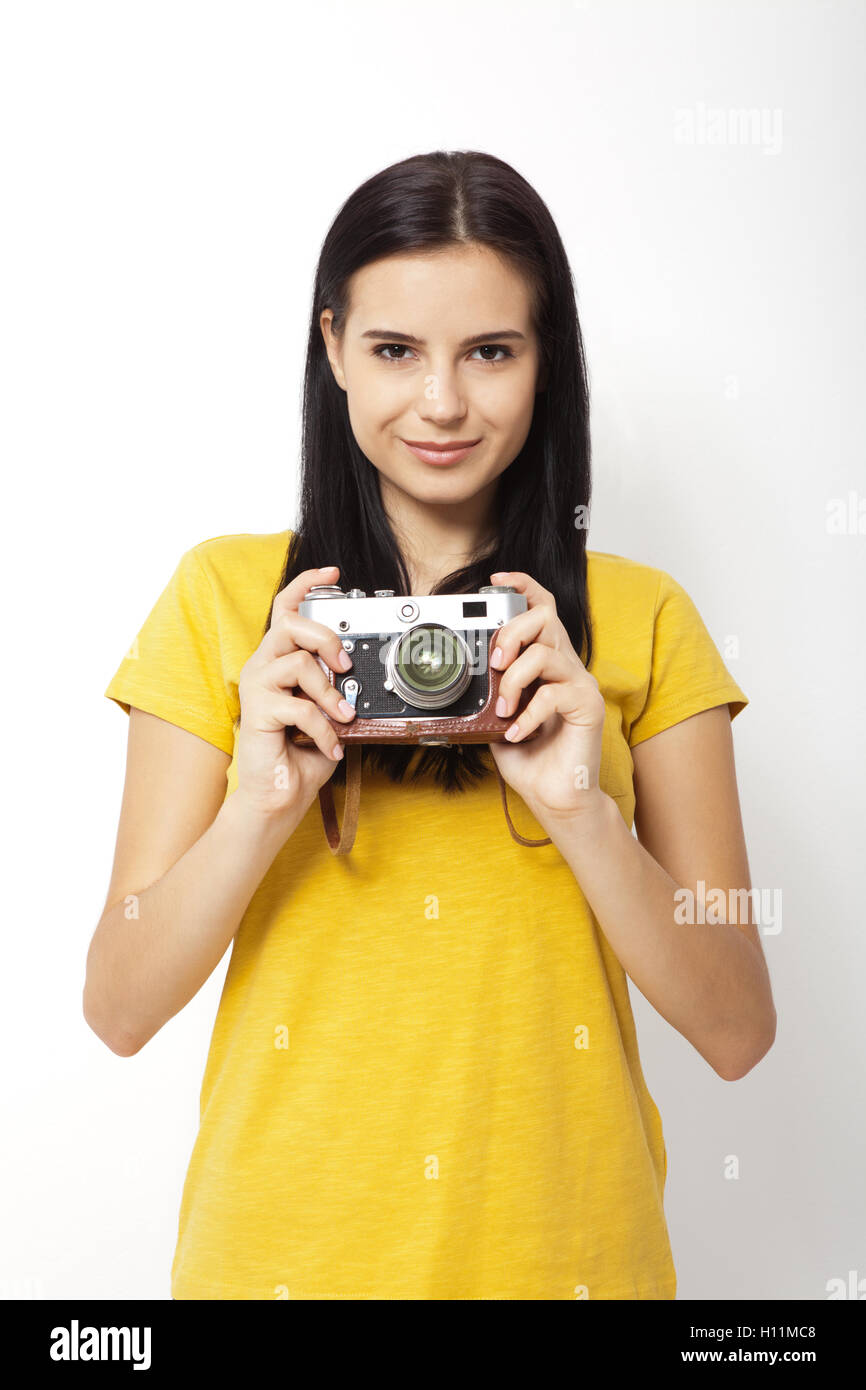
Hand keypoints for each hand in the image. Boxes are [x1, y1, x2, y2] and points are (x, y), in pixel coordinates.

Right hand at [234, 565, 356, 820]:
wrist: (278, 796)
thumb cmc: (300, 755)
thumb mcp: (327, 713)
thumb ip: (335, 688)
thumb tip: (358, 673)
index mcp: (278, 661)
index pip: (286, 610)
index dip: (306, 585)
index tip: (333, 573)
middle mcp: (262, 668)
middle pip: (289, 625)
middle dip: (325, 638)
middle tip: (344, 665)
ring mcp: (256, 688)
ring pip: (297, 663)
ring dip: (330, 693)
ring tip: (343, 718)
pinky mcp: (256, 712)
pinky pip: (299, 707)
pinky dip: (323, 729)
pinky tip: (329, 746)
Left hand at [486, 570, 607, 822]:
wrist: (555, 796)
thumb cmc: (530, 758)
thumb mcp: (498, 718)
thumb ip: (489, 692)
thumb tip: (463, 677)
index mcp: (547, 663)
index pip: (543, 609)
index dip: (523, 586)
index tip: (497, 580)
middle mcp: (566, 666)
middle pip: (544, 618)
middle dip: (511, 633)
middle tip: (495, 664)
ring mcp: (580, 684)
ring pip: (544, 654)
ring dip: (513, 681)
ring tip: (503, 710)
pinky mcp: (588, 706)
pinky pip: (554, 693)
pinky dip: (528, 714)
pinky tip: (517, 733)